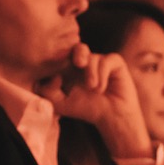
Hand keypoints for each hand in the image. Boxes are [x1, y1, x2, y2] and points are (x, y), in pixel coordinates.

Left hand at [36, 45, 151, 157]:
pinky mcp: (115, 63)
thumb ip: (48, 91)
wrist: (111, 117)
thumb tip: (53, 76)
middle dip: (78, 53)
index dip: (58, 62)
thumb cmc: (86, 109)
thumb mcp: (61, 103)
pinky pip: (106, 61)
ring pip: (92, 57)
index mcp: (70, 68)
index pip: (61, 56)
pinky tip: (102, 88)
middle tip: (79, 63)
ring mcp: (100, 61)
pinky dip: (103, 75)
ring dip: (92, 73)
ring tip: (94, 89)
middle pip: (78, 47)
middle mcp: (85, 62)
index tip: (58, 79)